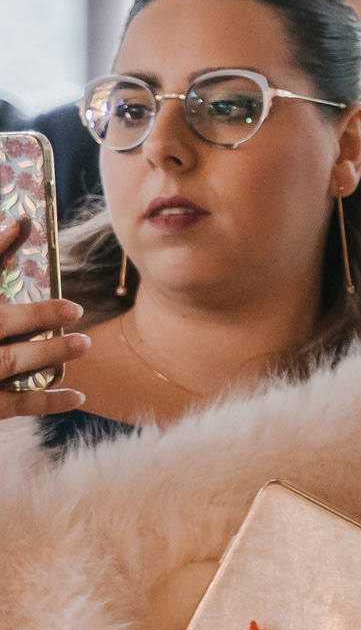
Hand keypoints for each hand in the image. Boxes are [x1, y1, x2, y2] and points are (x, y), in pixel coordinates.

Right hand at [0, 217, 87, 416]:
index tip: (18, 225)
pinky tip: (78, 395)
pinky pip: (18, 405)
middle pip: (0, 323)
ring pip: (11, 361)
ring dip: (48, 352)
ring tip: (83, 342)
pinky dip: (49, 401)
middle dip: (36, 315)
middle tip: (75, 309)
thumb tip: (13, 224)